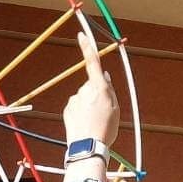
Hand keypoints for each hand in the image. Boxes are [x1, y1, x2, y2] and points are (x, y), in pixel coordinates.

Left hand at [61, 17, 119, 171]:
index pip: (92, 63)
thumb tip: (103, 75)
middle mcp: (85, 90)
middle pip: (91, 85)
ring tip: (94, 121)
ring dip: (88, 105)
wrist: (88, 147)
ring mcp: (74, 99)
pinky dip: (80, 112)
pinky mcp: (67, 108)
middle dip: (96, 93)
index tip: (81, 35)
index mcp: (99, 88)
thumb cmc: (105, 129)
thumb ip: (109, 89)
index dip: (87, 48)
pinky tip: (85, 123)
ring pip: (83, 97)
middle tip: (102, 112)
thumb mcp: (115, 108)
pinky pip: (76, 106)